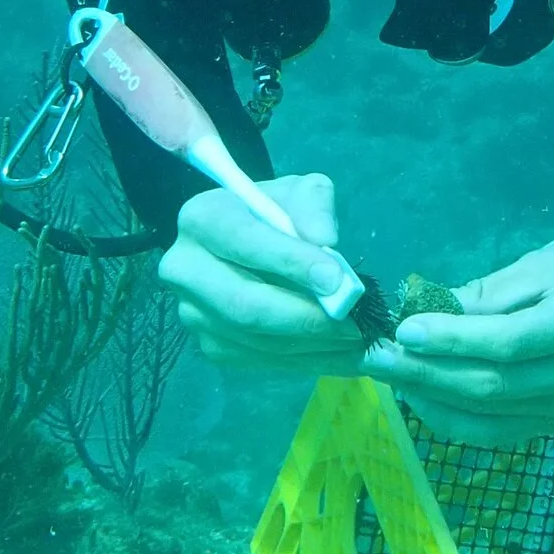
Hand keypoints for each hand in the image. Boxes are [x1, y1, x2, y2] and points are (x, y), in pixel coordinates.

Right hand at [159, 172, 367, 372]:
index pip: (244, 243)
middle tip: (358, 325)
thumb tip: (324, 240)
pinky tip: (351, 358)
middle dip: (307, 319)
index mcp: (202, 219)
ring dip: (318, 349)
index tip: (337, 280)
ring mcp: (195, 315)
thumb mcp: (298, 192)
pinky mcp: (213, 346)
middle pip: (245, 306)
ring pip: (258, 341)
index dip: (290, 263)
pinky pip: (264, 361)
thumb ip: (314, 204)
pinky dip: (313, 362)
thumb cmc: (274, 213)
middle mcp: (186, 270)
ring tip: (368, 348)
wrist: (247, 244)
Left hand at [363, 220, 553, 445]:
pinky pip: (499, 431)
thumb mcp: (540, 262)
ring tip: (389, 374)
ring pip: (490, 415)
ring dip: (432, 398)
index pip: (509, 343)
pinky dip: (455, 418)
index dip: (452, 340)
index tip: (403, 330)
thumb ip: (483, 296)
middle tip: (378, 357)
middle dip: (428, 374)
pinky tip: (422, 395)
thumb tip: (420, 315)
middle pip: (494, 387)